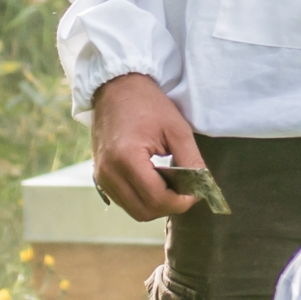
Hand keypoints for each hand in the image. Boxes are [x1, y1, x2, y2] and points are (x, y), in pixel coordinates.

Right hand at [92, 72, 202, 220]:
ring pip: (135, 211)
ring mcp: (101, 176)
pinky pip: (125, 201)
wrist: (115, 87)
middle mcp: (108, 173)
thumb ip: (191, 161)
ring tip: (169, 182)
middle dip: (169, 205)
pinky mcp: (100, 177)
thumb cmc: (147, 103)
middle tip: (184, 189)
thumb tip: (200, 188)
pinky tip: (154, 179)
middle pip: (145, 212)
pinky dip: (143, 198)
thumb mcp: (177, 129)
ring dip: (156, 204)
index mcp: (126, 159)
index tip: (195, 191)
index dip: (181, 201)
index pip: (158, 199)